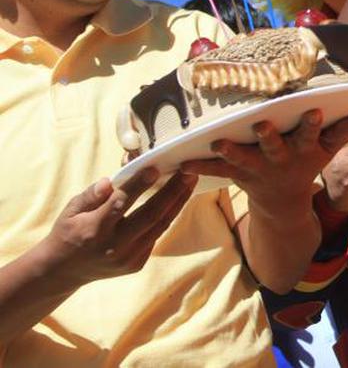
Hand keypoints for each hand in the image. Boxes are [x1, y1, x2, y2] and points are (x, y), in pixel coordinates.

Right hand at [39, 169, 196, 287]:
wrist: (65, 271)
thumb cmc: (68, 232)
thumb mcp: (70, 210)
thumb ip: (91, 195)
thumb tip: (109, 182)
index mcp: (94, 230)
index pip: (120, 204)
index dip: (139, 186)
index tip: (156, 168)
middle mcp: (114, 246)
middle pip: (150, 216)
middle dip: (172, 192)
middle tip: (188, 172)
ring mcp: (127, 258)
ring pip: (159, 226)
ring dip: (178, 203)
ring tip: (190, 182)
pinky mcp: (136, 264)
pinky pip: (155, 237)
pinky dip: (167, 218)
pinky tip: (178, 200)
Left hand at [182, 110, 347, 219]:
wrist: (283, 203)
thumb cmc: (305, 164)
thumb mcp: (326, 152)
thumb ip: (340, 133)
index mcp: (303, 150)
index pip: (312, 136)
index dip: (314, 126)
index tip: (314, 111)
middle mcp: (280, 159)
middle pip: (275, 147)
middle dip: (269, 137)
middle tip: (262, 124)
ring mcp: (257, 167)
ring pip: (243, 158)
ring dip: (231, 151)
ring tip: (218, 142)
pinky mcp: (237, 173)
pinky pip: (216, 169)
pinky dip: (199, 165)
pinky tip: (181, 161)